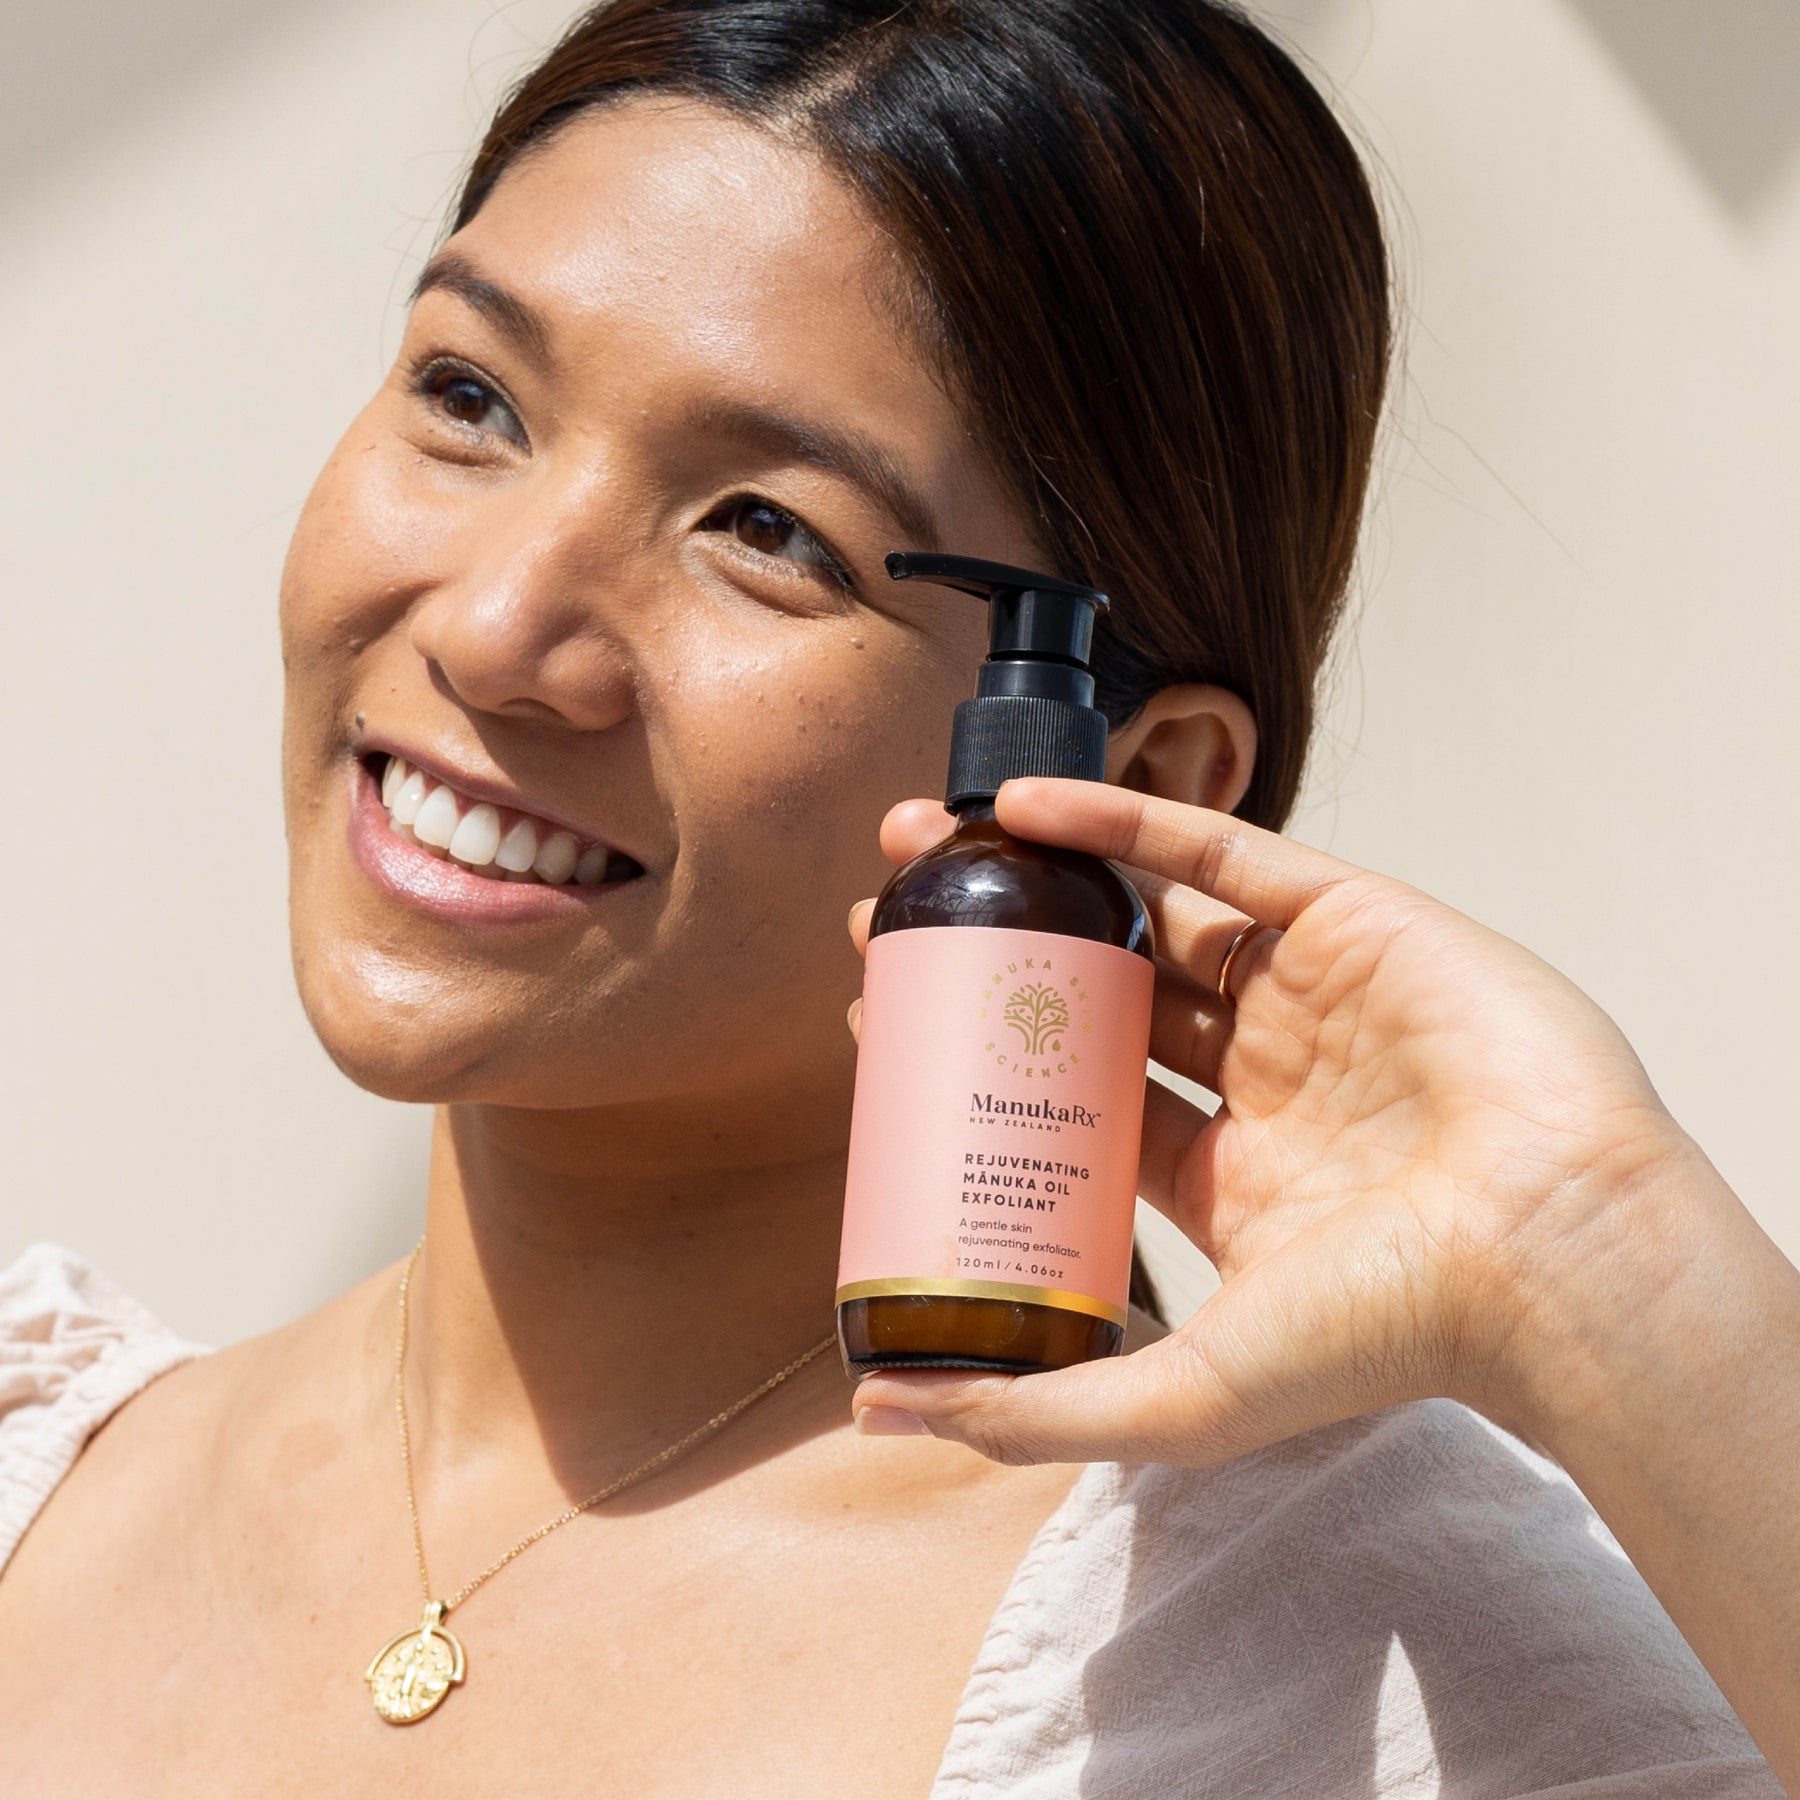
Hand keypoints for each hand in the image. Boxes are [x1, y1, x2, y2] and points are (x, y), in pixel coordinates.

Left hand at [844, 776, 1707, 1465]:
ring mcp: (1304, 996)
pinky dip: (1124, 817)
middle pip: (1097, 998)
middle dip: (992, 957)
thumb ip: (1038, 1408)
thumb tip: (878, 1408)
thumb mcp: (1185, 1396)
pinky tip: (1024, 802)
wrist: (1554, 1253)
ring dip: (1039, 873)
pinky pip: (1218, 848)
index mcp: (1228, 1178)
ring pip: (1147, 915)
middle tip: (880, 923)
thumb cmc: (1392, 1332)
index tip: (883, 1023)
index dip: (982, 1060)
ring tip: (922, 844)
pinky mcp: (1347, 919)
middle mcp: (1262, 1080)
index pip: (1077, 1102)